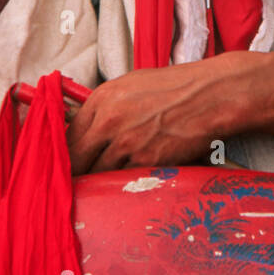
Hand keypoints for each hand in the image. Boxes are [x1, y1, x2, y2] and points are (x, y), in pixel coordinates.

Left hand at [67, 54, 249, 174]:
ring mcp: (128, 143)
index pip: (67, 136)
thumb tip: (86, 129)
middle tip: (74, 184)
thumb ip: (104, 107)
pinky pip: (125, 181)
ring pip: (98, 175)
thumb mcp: (130, 86)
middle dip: (74, 174)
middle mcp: (109, 121)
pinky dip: (124, 185)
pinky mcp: (149, 162)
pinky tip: (126, 185)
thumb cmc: (173, 88)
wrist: (210, 95)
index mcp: (102, 99)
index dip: (63, 155)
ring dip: (99, 182)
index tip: (63, 165)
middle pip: (76, 160)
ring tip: (100, 188)